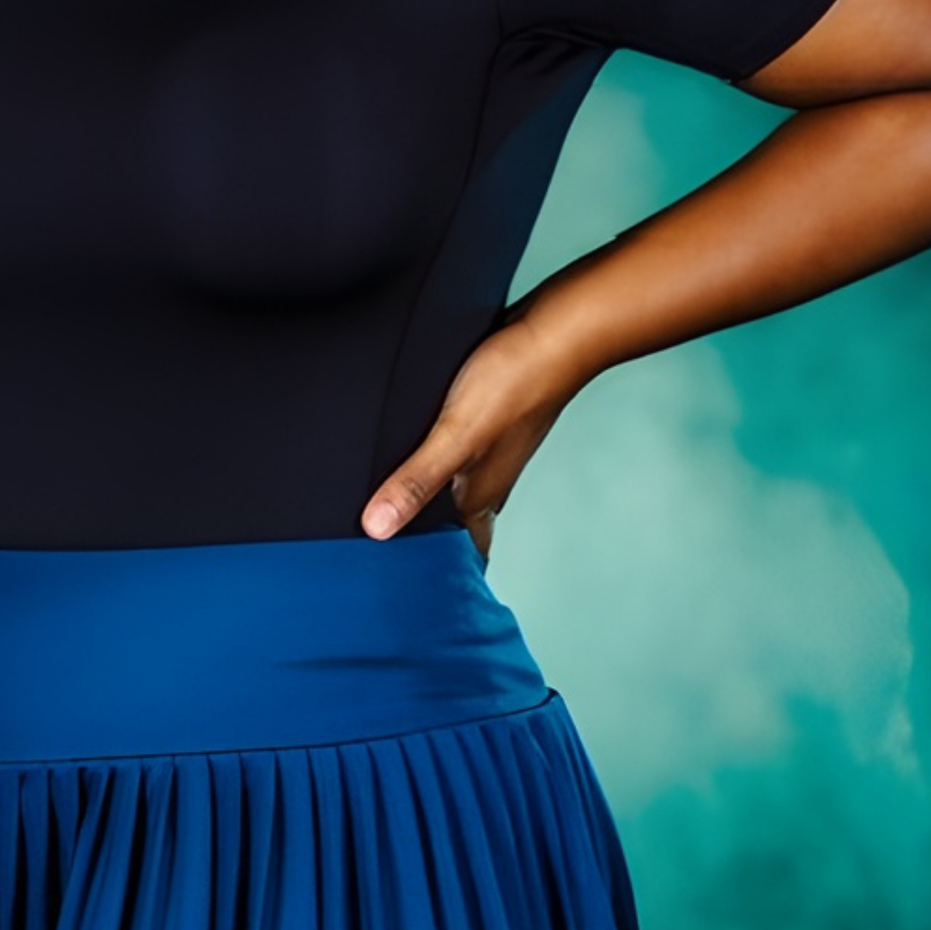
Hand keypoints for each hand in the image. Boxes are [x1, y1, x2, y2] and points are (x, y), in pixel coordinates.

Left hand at [360, 313, 579, 554]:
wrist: (555, 333)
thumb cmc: (514, 383)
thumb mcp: (455, 436)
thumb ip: (416, 481)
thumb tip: (375, 530)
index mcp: (479, 496)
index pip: (463, 554)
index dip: (439, 575)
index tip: (403, 596)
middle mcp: (485, 480)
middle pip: (454, 525)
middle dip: (423, 541)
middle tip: (378, 555)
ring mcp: (486, 450)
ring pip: (453, 489)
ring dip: (424, 500)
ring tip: (382, 508)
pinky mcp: (483, 420)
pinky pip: (452, 454)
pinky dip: (429, 461)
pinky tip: (408, 450)